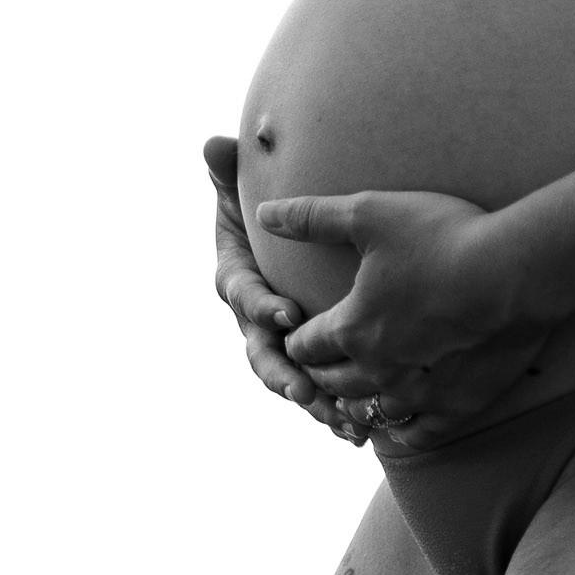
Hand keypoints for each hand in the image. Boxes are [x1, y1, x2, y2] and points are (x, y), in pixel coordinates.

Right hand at [205, 136, 366, 444]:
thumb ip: (232, 171)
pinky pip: (320, 391)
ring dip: (314, 403)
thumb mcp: (249, 188)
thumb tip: (213, 143)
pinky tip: (362, 431)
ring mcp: (279, 344)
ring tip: (342, 420)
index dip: (262, 306)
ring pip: (291, 381)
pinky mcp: (309, 360)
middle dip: (283, 374)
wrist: (298, 239)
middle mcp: (255, 320)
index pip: (244, 296)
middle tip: (305, 389)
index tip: (286, 314)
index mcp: (238, 279)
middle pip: (261, 354)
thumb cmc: (268, 209)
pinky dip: (337, 412)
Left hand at [257, 189, 552, 450]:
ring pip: (371, 411)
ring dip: (356, 404)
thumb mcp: (370, 213)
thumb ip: (313, 217)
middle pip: (332, 382)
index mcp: (351, 328)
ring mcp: (418, 392)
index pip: (304, 345)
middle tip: (318, 367)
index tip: (296, 334)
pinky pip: (418, 433)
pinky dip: (401, 430)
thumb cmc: (443, 237)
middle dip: (320, 373)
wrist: (516, 271)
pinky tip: (399, 425)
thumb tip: (264, 214)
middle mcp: (377, 369)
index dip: (296, 338)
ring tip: (352, 397)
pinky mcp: (458, 404)